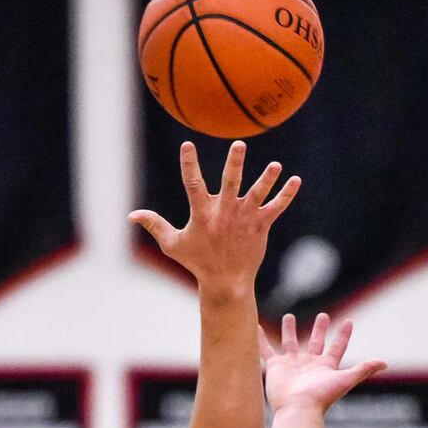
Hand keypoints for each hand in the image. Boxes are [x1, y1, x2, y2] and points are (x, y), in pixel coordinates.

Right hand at [130, 141, 299, 294]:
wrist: (226, 282)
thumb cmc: (198, 262)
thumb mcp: (172, 245)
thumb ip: (154, 225)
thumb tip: (132, 214)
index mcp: (202, 215)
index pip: (193, 184)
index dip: (189, 164)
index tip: (187, 144)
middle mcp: (225, 213)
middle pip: (230, 183)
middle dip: (234, 164)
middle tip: (239, 145)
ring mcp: (245, 219)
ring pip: (258, 194)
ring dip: (267, 179)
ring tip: (276, 165)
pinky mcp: (261, 226)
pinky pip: (276, 207)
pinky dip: (286, 195)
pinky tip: (295, 180)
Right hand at [259, 313, 386, 412]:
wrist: (297, 409)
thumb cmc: (321, 396)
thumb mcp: (345, 380)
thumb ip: (363, 370)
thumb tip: (384, 363)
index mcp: (326, 366)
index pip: (337, 347)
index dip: (343, 335)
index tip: (348, 322)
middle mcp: (309, 364)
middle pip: (315, 342)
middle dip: (319, 329)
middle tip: (323, 316)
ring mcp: (291, 364)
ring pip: (290, 343)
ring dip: (289, 330)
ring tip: (288, 316)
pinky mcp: (276, 367)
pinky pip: (266, 350)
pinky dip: (260, 339)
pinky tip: (256, 327)